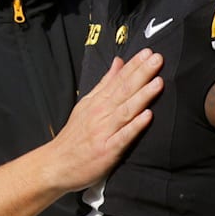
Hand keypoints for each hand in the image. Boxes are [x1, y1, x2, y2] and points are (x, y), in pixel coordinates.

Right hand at [42, 49, 162, 192]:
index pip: (118, 79)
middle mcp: (100, 113)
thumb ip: (105, 84)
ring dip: (142, 96)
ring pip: (126, 110)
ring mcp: (104, 131)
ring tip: (158, 82)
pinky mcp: (107, 150)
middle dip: (142, 74)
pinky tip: (148, 116)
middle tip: (158, 59)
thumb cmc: (75, 135)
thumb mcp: (87, 104)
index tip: (149, 52)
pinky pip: (123, 137)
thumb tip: (118, 62)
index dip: (134, 65)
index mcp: (97, 101)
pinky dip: (135, 126)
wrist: (56, 164)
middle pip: (124, 91)